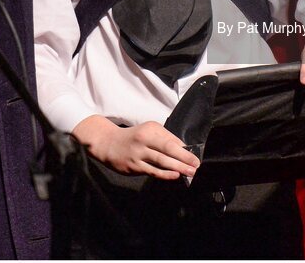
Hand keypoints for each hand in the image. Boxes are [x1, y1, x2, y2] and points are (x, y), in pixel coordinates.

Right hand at [71, 115, 199, 179]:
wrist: (108, 143)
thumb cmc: (133, 137)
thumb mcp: (148, 130)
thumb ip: (165, 138)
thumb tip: (184, 149)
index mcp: (150, 129)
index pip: (171, 140)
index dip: (184, 150)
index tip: (195, 157)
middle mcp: (144, 140)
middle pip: (168, 149)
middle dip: (184, 158)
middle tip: (196, 165)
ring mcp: (138, 154)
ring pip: (161, 161)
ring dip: (177, 167)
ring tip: (190, 172)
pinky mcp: (133, 166)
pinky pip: (152, 171)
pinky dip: (164, 174)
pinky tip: (174, 175)